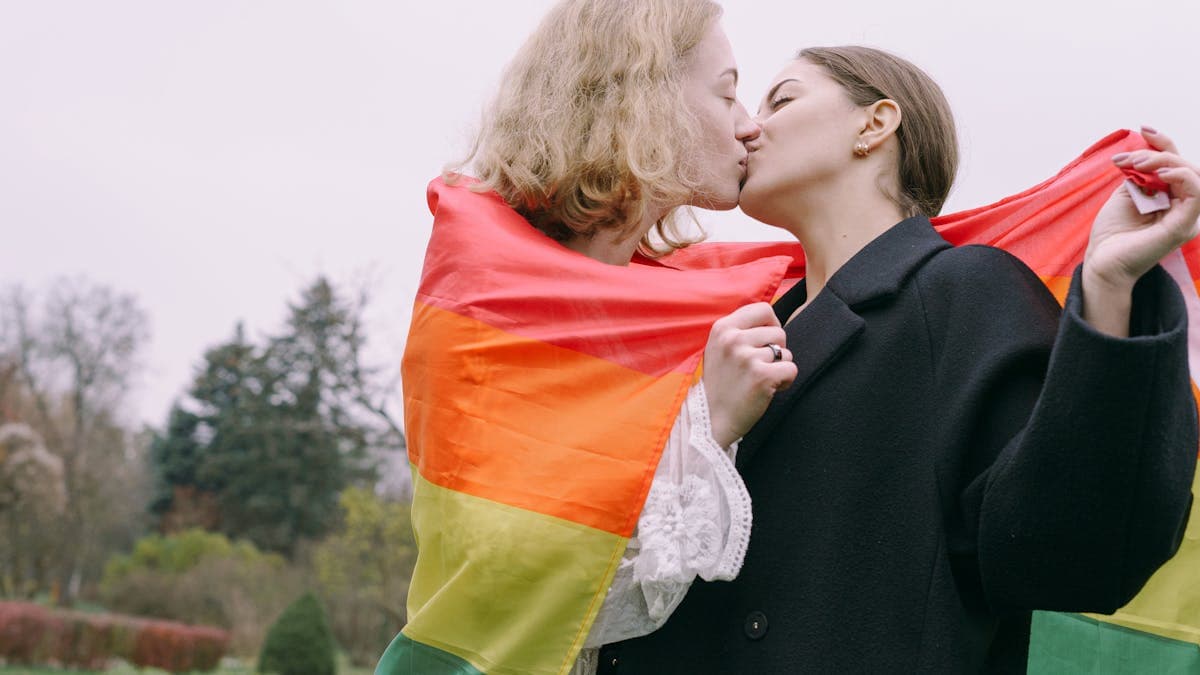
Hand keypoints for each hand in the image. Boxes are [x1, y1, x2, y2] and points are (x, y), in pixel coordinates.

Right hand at [702, 302, 797, 447]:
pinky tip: (770, 389)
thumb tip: (771, 318)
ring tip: (760, 380)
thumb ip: (739, 330)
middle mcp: (733, 339)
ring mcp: (746, 357)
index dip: (771, 325)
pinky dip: (785, 381)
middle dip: (776, 350)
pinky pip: (791, 369)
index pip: (764, 309)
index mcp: (722, 328)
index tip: (764, 342)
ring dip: (779, 367)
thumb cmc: (720, 384)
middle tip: (759, 367)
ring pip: (786, 352)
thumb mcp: (719, 348)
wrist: (711, 420)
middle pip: (778, 332)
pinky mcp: (761, 376)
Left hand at [1082, 128, 1199, 335]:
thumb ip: (1140, 175)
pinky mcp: (1184, 226)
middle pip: (1185, 165)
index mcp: (1171, 197)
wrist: (1102, 262)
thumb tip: (1146, 153)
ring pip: (1193, 175)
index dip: (1164, 142)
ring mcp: (1186, 216)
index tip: (1144, 128)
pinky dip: (1181, 177)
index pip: (1176, 163)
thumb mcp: (1126, 195)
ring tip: (1139, 164)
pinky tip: (1159, 174)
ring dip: (1165, 161)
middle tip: (1128, 159)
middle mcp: (1183, 206)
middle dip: (1157, 153)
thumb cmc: (1111, 234)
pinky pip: (1196, 194)